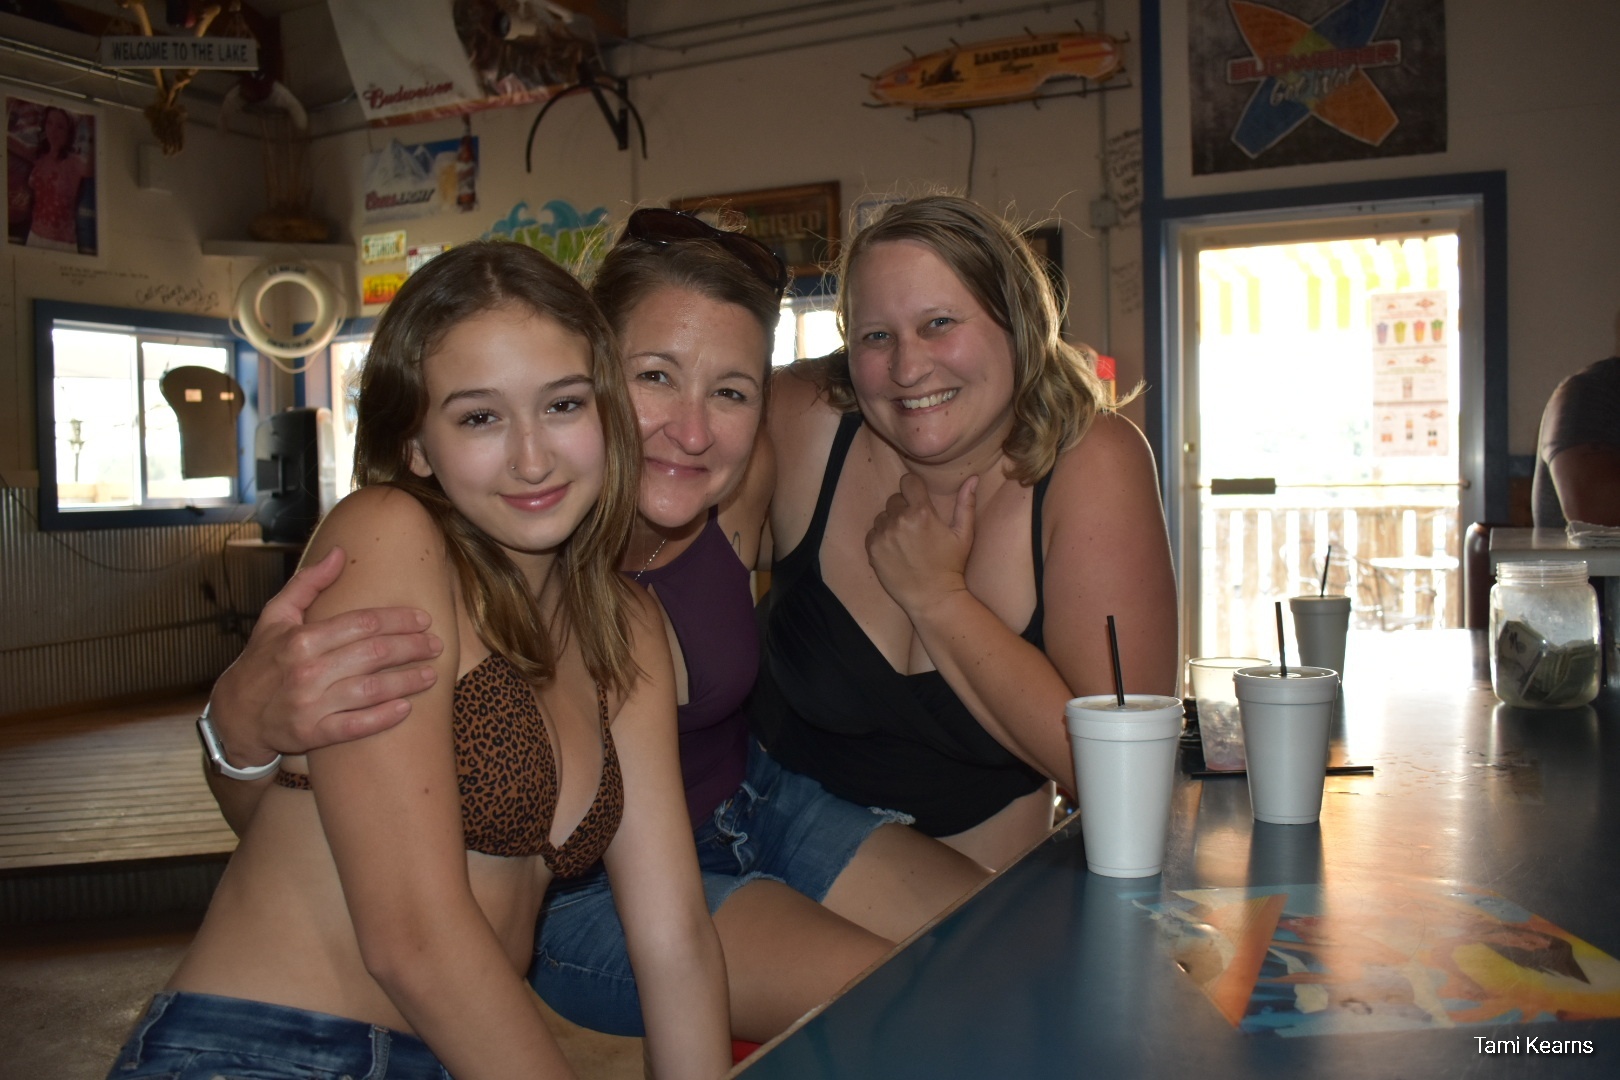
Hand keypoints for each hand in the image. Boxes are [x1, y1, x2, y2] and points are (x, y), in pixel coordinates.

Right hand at [208, 547, 441, 764]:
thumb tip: (340, 552)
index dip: (398, 620)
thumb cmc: (261, 659)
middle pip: (373, 654)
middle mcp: (307, 670)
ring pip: (370, 689)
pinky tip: (405, 708)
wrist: (234, 714)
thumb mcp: (275, 615)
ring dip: (406, 681)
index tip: (423, 619)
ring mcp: (310, 704)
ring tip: (431, 674)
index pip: (362, 623)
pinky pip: (354, 725)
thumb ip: (308, 583)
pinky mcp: (312, 733)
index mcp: (302, 638)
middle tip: (436, 645)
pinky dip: (382, 718)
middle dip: (411, 647)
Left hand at [864, 473, 977, 615]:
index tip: (919, 499)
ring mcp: (883, 535)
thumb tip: (973, 478)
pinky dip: (881, 537)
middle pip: (895, 499)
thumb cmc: (951, 566)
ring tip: (905, 540)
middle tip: (915, 526)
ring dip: (892, 522)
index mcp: (922, 512)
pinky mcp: (873, 550)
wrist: (932, 598)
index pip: (908, 481)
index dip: (914, 488)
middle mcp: (899, 520)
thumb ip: (966, 504)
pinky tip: (895, 550)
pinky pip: (873, 532)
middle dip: (904, 507)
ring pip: (883, 516)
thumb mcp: (964, 535)